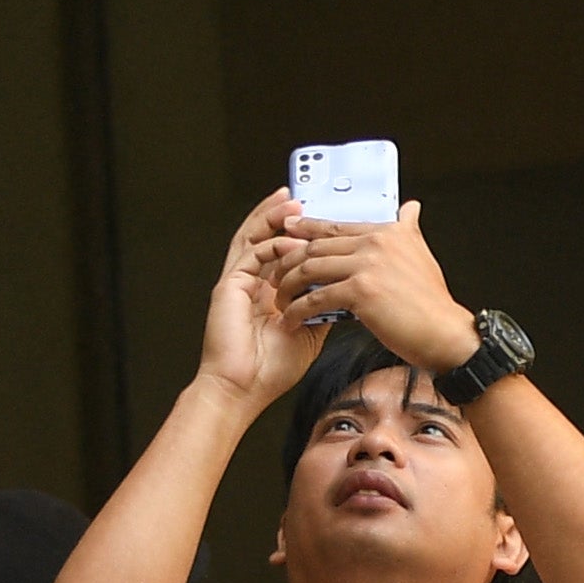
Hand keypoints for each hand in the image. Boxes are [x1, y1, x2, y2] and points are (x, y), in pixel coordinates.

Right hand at [197, 195, 326, 407]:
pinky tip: (291, 240)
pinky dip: (271, 245)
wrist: (246, 388)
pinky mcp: (230, 287)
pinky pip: (251, 257)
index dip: (300, 231)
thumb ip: (326, 306)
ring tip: (296, 204)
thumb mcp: (311, 331)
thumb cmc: (274, 366)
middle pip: (266, 235)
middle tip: (304, 194)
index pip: (284, 249)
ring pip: (255, 238)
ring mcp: (239, 282)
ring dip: (274, 219)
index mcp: (270, 289)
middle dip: (284, 214)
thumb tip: (354, 291)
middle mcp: (253, 280)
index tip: (321, 215)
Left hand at [260, 202, 475, 372]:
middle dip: (287, 261)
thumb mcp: (421, 254)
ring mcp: (368, 266)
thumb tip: (411, 206)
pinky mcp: (361, 291)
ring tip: (278, 299)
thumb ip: (409, 228)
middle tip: (273, 273)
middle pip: (315, 245)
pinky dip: (298, 310)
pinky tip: (291, 319)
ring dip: (287, 285)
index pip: (333, 226)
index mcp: (387, 232)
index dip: (304, 231)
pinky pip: (316, 297)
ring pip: (310, 268)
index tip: (283, 235)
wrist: (447, 335)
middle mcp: (376, 243)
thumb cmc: (433, 304)